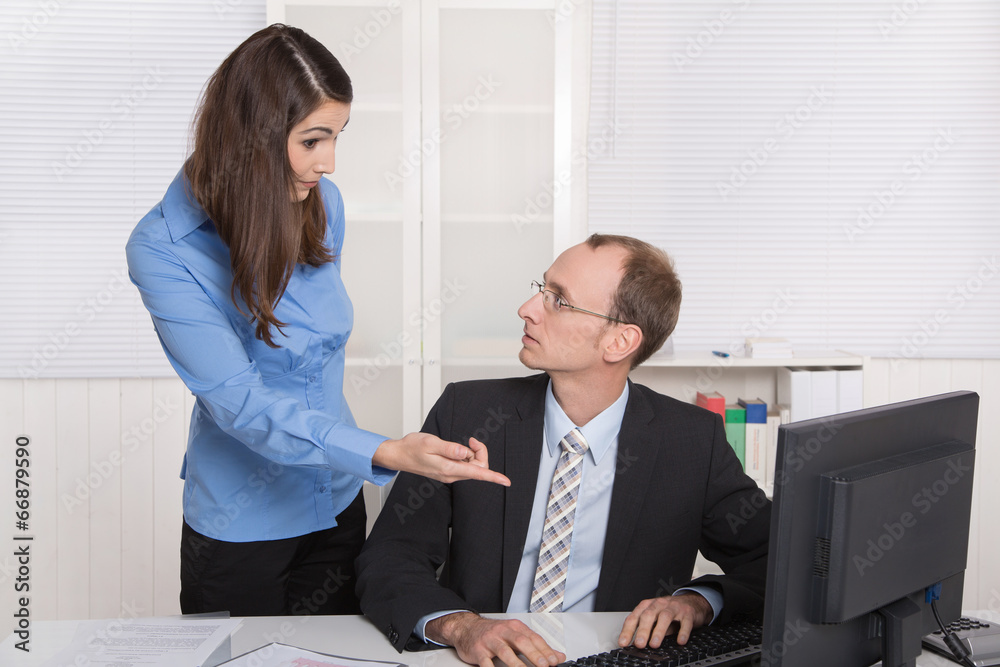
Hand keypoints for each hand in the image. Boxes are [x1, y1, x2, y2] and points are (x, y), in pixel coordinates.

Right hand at [373, 435, 510, 485]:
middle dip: (480, 453)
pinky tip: (455, 449)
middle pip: (478, 468)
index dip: (493, 477)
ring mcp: (449, 474)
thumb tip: (464, 452)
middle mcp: (451, 475)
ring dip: (471, 453)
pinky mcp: (448, 470)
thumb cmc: (412, 448)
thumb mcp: (430, 443)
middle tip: (471, 440)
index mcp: (448, 469)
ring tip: (458, 444)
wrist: (399, 455)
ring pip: (472, 466)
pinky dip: (465, 455)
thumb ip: (449, 448)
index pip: (476, 474)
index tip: (506, 481)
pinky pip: (464, 464)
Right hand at [426, 612, 564, 666]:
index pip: (533, 638)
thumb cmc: (493, 633)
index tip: (554, 661)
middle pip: (521, 642)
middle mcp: (503, 632)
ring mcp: (490, 641)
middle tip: (544, 666)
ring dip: (516, 664)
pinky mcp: (478, 651)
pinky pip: (486, 662)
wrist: (467, 628)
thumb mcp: (516, 635)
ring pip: (505, 651)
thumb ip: (537, 646)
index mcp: (514, 627)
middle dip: (534, 655)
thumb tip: (558, 656)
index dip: (544, 650)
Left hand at [618, 592, 713, 648]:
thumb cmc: (669, 611)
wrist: (691, 601)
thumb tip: (637, 644)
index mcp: (648, 606)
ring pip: (665, 617)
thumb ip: (648, 629)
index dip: (627, 630)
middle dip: (642, 630)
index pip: (634, 617)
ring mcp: (674, 607)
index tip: (623, 642)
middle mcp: (659, 604)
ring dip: (659, 631)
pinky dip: (683, 632)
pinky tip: (680, 641)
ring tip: (654, 644)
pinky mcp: (688, 612)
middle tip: (639, 644)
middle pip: (648, 615)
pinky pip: (685, 622)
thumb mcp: (656, 619)